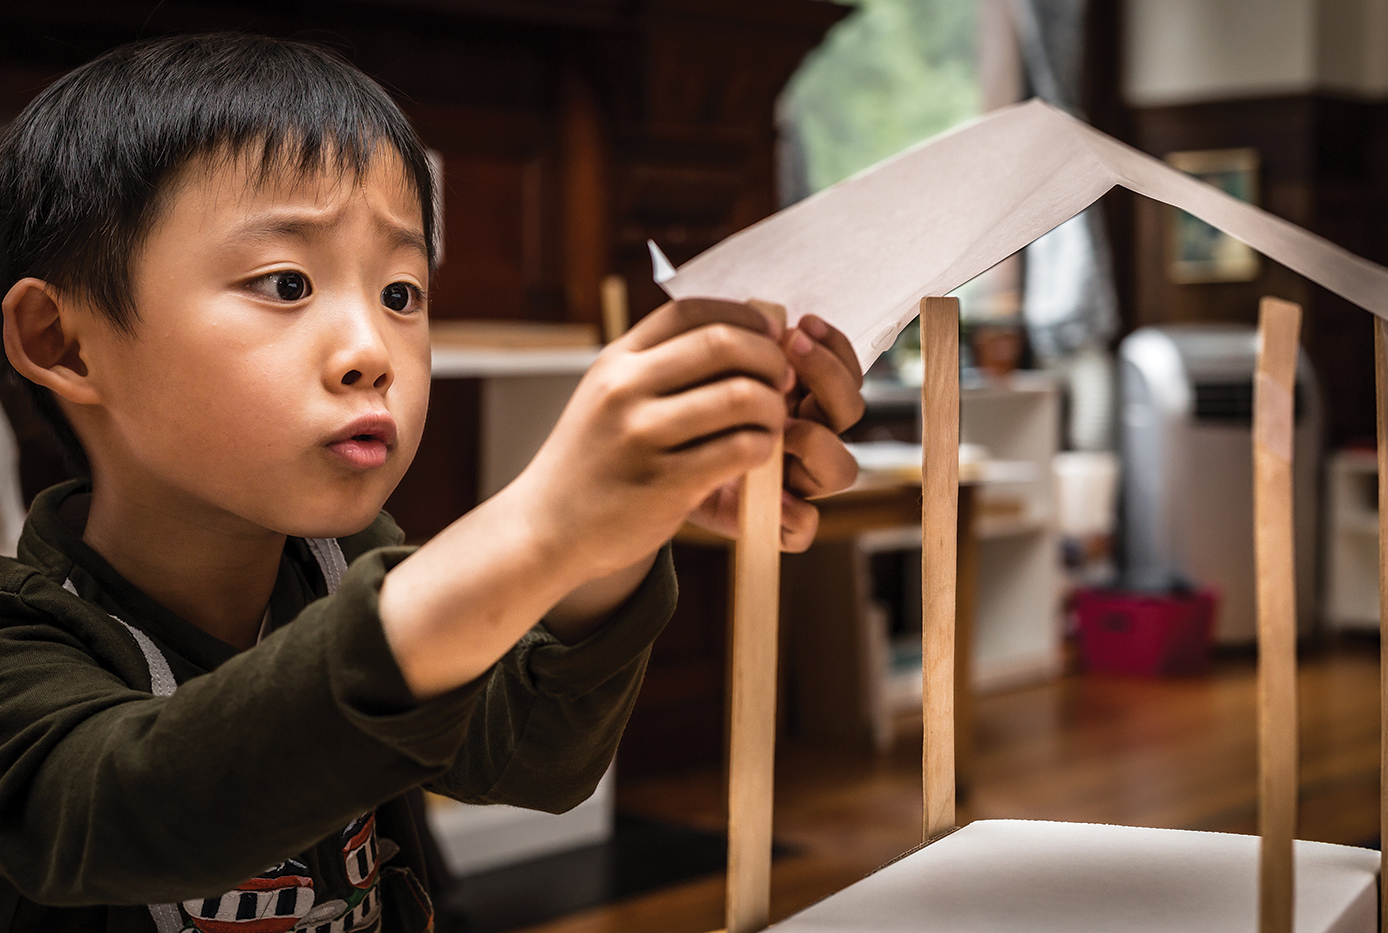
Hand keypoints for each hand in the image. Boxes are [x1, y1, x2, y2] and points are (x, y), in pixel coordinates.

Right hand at [511, 297, 794, 579]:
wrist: (547, 529)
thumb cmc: (593, 462)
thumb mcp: (607, 397)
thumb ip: (656, 366)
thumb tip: (736, 331)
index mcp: (616, 361)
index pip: (690, 311)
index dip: (742, 315)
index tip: (769, 333)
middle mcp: (625, 390)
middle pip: (722, 343)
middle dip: (769, 358)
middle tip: (783, 381)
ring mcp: (643, 436)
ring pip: (741, 396)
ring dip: (772, 408)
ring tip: (772, 423)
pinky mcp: (666, 483)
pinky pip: (739, 449)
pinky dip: (763, 448)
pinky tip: (759, 455)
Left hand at [687, 313, 863, 551]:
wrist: (638, 476)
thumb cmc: (676, 417)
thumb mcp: (698, 375)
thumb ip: (730, 347)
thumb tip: (760, 311)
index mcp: (798, 400)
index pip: (841, 371)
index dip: (833, 348)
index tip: (801, 322)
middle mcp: (805, 437)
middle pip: (849, 410)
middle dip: (828, 375)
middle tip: (792, 350)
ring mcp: (795, 480)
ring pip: (843, 468)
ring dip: (818, 442)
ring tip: (783, 429)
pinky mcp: (773, 521)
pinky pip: (804, 528)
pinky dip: (796, 516)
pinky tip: (776, 501)